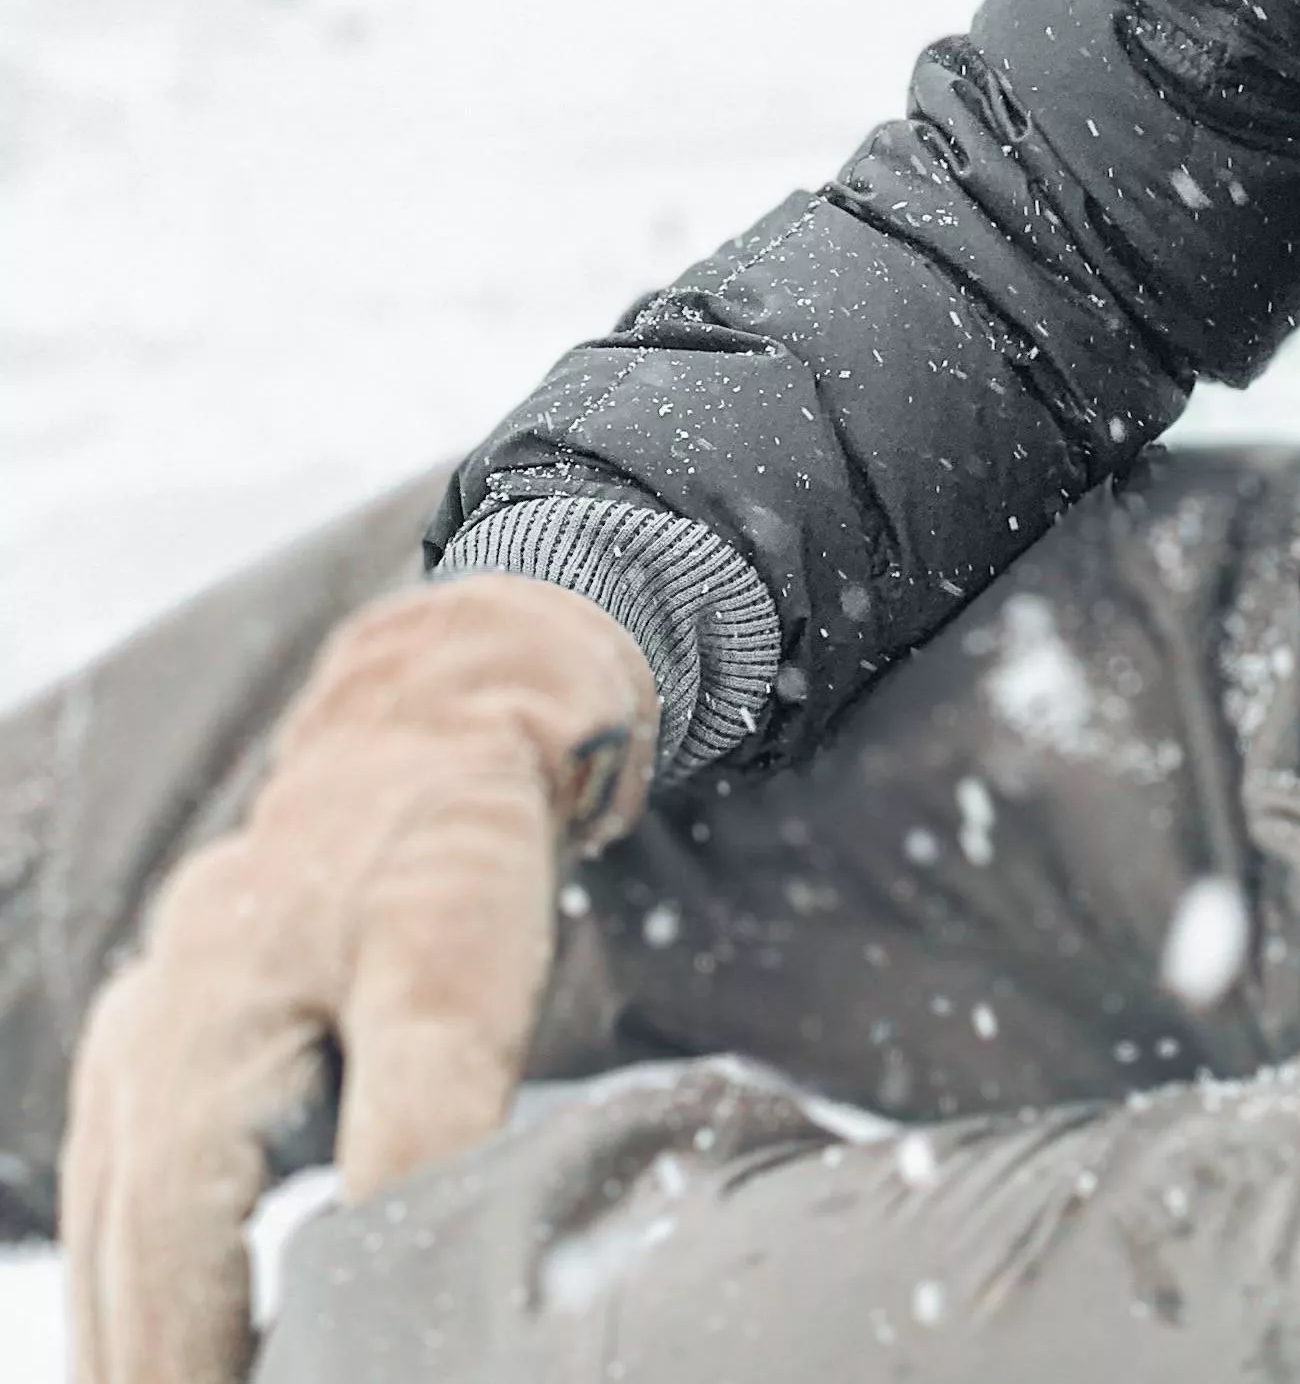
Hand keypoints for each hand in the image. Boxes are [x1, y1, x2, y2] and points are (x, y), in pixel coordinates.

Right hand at [61, 574, 656, 1383]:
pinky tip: (184, 1332)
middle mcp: (139, 1049)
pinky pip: (135, 1185)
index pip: (167, 1278)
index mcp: (189, 1048)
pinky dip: (150, 1272)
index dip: (193, 1380)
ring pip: (114, 1233)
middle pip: (122, 1268)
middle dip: (153, 1371)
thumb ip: (417, 1131)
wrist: (451, 710)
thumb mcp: (455, 983)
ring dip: (142, 1335)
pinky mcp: (174, 1032)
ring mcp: (144, 1037)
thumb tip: (382, 1277)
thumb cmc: (454, 844)